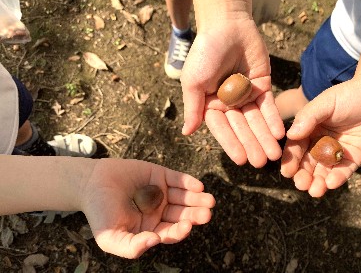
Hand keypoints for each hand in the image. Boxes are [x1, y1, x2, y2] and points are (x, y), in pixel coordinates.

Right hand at [80, 158, 215, 258]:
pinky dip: (188, 182)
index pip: (171, 232)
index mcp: (151, 228)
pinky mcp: (160, 175)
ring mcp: (162, 193)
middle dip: (195, 214)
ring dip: (197, 199)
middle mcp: (160, 212)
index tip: (188, 226)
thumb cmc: (99, 213)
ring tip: (209, 200)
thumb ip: (130, 246)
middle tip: (207, 213)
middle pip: (182, 215)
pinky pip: (177, 179)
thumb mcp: (110, 237)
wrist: (90, 183)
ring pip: (184, 197)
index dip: (180, 230)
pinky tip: (198, 185)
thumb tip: (154, 242)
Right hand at [181, 19, 283, 167]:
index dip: (231, 144)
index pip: (222, 129)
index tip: (241, 160)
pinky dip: (274, 119)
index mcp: (210, 105)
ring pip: (257, 121)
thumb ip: (193, 108)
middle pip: (242, 128)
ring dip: (265, 137)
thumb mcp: (193, 82)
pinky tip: (281, 133)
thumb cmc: (204, 53)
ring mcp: (246, 96)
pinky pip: (268, 105)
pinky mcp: (262, 86)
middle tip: (261, 162)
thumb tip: (186, 133)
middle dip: (252, 145)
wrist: (227, 25)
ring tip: (274, 154)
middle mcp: (228, 104)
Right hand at [280, 76, 360, 196]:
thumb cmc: (350, 94)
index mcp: (309, 129)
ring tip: (314, 191)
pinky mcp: (355, 158)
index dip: (291, 160)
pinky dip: (337, 178)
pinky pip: (344, 171)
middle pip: (308, 163)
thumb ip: (308, 118)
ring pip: (324, 170)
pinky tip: (331, 184)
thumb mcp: (325, 103)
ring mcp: (337, 151)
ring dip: (318, 182)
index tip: (286, 172)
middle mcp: (321, 142)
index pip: (296, 147)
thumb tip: (290, 135)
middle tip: (301, 184)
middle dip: (303, 175)